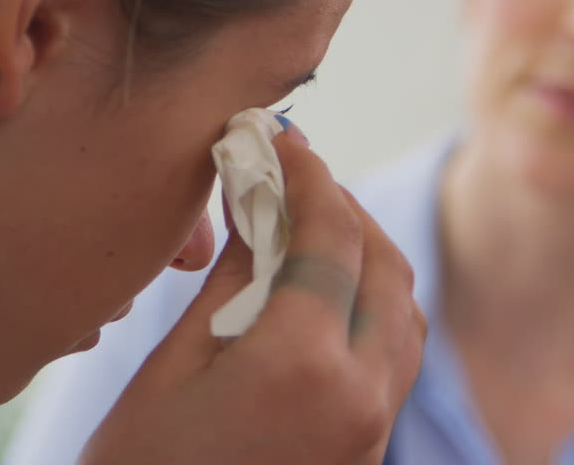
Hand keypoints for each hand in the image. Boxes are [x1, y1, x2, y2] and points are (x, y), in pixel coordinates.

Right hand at [80, 130, 425, 464]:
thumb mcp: (170, 370)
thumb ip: (229, 281)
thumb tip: (256, 205)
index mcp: (301, 364)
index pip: (329, 235)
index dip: (308, 175)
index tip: (284, 140)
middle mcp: (360, 394)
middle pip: (382, 264)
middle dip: (345, 209)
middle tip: (296, 180)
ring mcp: (375, 430)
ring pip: (403, 310)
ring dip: (369, 256)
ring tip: (312, 229)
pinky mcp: (372, 453)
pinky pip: (397, 356)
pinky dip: (374, 306)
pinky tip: (328, 293)